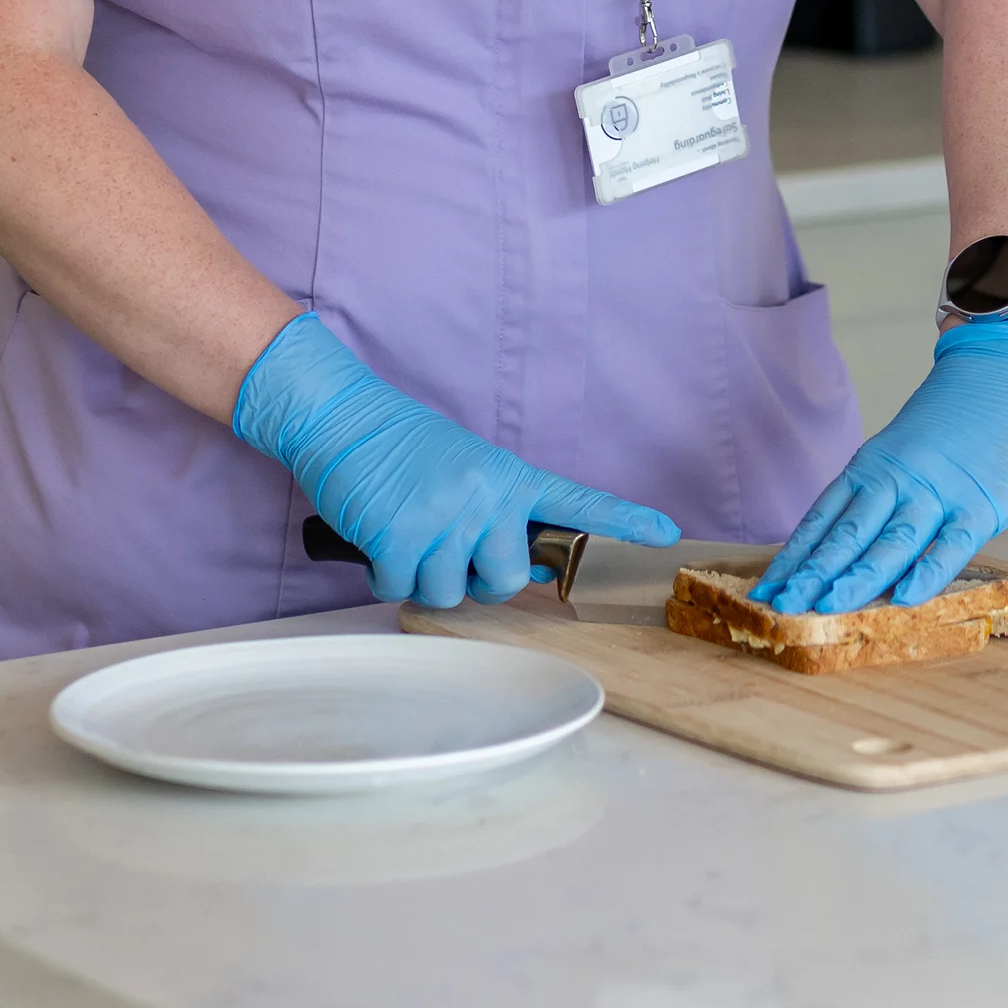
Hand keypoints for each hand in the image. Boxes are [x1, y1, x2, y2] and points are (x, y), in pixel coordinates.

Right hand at [233, 313, 679, 606]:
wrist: (342, 415)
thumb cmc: (402, 447)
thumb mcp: (466, 469)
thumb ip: (501, 512)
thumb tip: (531, 570)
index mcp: (508, 476)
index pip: (576, 502)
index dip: (622, 524)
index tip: (666, 536)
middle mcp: (485, 495)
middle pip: (506, 580)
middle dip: (474, 578)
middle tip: (443, 544)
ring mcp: (443, 515)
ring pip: (449, 593)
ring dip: (420, 575)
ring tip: (404, 529)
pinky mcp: (398, 535)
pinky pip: (400, 589)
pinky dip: (383, 574)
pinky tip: (377, 537)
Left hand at [752, 316, 1007, 614]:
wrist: (1006, 369)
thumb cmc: (953, 423)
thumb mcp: (903, 453)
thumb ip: (880, 497)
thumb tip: (846, 554)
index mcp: (871, 467)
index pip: (822, 519)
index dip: (793, 558)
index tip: (765, 592)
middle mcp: (896, 479)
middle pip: (847, 533)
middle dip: (812, 575)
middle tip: (781, 608)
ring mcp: (937, 490)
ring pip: (891, 540)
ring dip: (858, 576)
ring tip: (826, 607)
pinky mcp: (980, 503)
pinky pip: (951, 544)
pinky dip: (928, 571)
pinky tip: (906, 598)